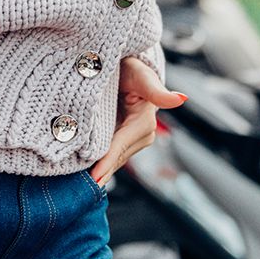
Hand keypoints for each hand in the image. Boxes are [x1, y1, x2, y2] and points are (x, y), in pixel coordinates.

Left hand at [91, 56, 187, 185]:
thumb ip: (157, 91)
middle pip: (118, 156)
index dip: (108, 161)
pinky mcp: (124, 143)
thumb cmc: (131, 69)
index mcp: (145, 120)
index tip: (94, 178)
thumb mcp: (141, 75)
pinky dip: (98, 165)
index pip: (122, 144)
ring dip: (99, 171)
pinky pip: (110, 157)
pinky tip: (84, 176)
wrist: (125, 69)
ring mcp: (134, 141)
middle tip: (79, 190)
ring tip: (77, 188)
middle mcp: (144, 134)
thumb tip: (182, 99)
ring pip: (114, 160)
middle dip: (101, 171)